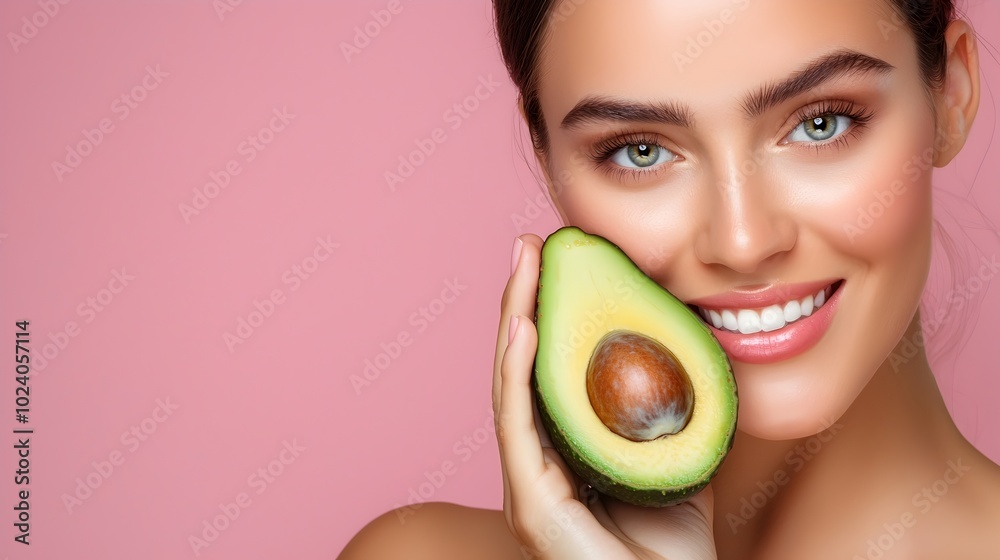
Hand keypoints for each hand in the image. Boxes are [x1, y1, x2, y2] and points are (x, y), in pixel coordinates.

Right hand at [492, 234, 718, 559]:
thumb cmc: (675, 548)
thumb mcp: (679, 459)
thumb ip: (676, 414)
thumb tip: (693, 349)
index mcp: (562, 454)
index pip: (547, 371)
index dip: (547, 312)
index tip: (558, 258)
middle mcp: (536, 465)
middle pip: (522, 369)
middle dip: (523, 301)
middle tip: (531, 245)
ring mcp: (529, 487)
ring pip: (512, 387)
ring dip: (515, 319)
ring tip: (524, 265)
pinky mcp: (533, 506)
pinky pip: (519, 426)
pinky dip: (518, 371)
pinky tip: (525, 324)